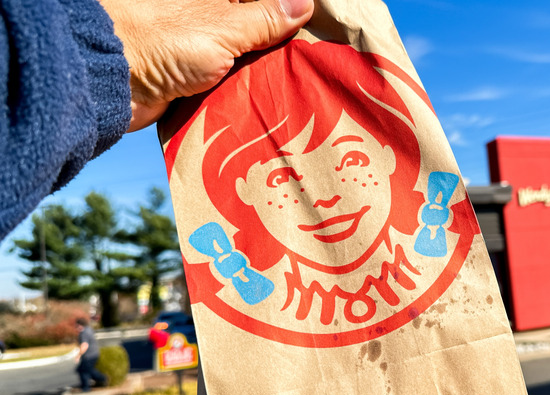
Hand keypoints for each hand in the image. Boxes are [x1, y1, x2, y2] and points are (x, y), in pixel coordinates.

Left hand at [99, 0, 313, 131]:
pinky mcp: (192, 76)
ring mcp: (200, 46)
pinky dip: (245, 91)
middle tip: (314, 61)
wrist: (107, 83)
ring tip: (299, 85)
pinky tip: (270, 101)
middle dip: (281, 44)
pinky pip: (229, 81)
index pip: (261, 3)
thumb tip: (305, 3)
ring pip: (245, 56)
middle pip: (256, 27)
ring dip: (265, 72)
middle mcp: (207, 15)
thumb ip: (264, 18)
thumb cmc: (161, 42)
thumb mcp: (222, 27)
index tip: (315, 27)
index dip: (287, 12)